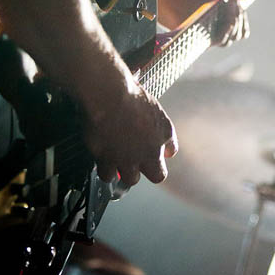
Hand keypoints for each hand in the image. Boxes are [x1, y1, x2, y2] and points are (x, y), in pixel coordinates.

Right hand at [81, 69, 176, 186]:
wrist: (109, 97)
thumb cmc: (130, 95)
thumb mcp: (155, 109)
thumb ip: (163, 131)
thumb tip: (167, 146)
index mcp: (163, 135)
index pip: (171, 153)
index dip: (161, 157)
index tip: (155, 153)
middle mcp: (148, 151)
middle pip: (156, 175)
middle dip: (148, 169)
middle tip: (137, 159)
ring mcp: (128, 159)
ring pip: (131, 179)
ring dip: (125, 171)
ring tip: (118, 159)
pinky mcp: (107, 160)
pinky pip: (106, 174)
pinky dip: (105, 169)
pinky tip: (103, 159)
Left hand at [151, 0, 248, 42]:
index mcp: (222, 5)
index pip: (240, 20)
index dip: (241, 17)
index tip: (234, 6)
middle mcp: (213, 18)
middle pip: (235, 34)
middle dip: (236, 25)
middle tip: (228, 13)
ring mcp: (201, 27)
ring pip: (223, 42)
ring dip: (226, 34)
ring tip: (218, 21)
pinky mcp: (187, 33)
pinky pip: (203, 44)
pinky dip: (210, 39)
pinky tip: (205, 26)